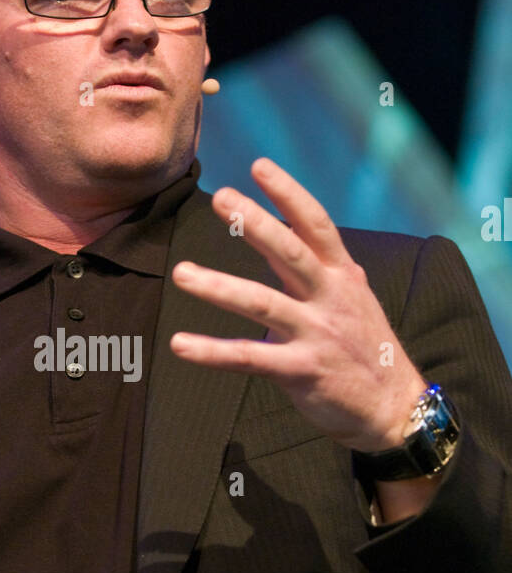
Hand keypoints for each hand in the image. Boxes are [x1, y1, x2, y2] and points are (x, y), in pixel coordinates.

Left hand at [169, 158, 425, 452]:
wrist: (393, 406)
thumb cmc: (365, 348)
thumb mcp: (353, 297)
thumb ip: (320, 268)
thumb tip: (287, 233)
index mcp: (342, 275)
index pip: (316, 224)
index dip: (289, 194)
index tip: (260, 166)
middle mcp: (330, 298)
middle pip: (289, 252)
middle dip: (255, 223)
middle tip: (220, 198)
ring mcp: (316, 334)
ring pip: (262, 304)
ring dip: (219, 287)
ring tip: (182, 273)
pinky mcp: (301, 371)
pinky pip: (248, 358)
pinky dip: (212, 352)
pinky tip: (180, 345)